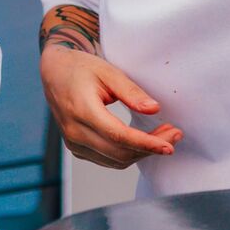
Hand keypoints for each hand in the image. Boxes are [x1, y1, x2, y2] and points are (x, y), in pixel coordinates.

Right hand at [41, 44, 182, 167]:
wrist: (55, 72)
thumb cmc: (81, 68)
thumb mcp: (108, 72)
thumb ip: (131, 92)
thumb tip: (154, 109)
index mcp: (81, 110)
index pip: (118, 136)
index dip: (146, 143)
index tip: (169, 145)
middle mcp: (74, 131)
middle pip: (119, 152)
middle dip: (151, 148)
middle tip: (174, 135)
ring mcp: (73, 143)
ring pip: (115, 160)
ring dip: (143, 153)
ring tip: (164, 137)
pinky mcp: (77, 148)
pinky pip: (108, 160)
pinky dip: (130, 154)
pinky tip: (145, 142)